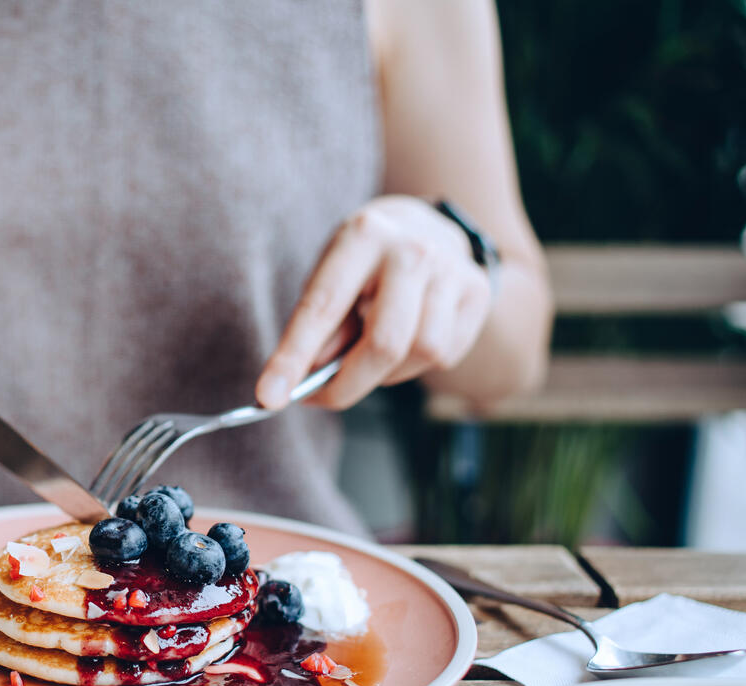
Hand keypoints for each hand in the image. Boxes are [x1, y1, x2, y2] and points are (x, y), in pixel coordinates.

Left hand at [256, 195, 493, 409]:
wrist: (425, 227)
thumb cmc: (363, 264)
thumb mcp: (330, 277)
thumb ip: (321, 328)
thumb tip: (310, 378)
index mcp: (362, 236)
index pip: (322, 308)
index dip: (293, 357)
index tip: (269, 397)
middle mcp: (412, 249)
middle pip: (384, 343)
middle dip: (347, 385)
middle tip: (322, 397)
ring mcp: (451, 269)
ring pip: (419, 353)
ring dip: (386, 373)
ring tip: (371, 352)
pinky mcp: (477, 292)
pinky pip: (443, 355)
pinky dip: (414, 364)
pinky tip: (405, 339)